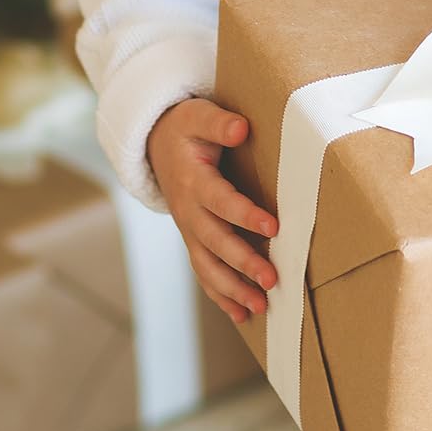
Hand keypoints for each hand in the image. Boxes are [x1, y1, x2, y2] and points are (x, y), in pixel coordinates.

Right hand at [146, 97, 277, 324]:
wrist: (157, 144)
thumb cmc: (185, 128)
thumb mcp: (198, 116)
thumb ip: (219, 123)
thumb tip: (241, 129)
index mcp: (194, 181)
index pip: (222, 202)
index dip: (246, 215)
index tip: (274, 226)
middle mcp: (188, 212)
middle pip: (216, 243)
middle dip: (244, 263)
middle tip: (273, 279)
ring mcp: (189, 230)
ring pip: (208, 266)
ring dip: (234, 288)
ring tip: (262, 306)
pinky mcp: (193, 239)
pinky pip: (204, 272)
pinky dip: (221, 295)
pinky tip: (242, 314)